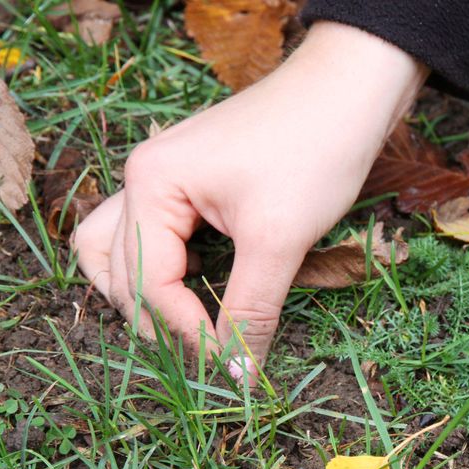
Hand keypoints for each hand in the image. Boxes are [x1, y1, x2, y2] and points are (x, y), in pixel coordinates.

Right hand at [72, 22, 426, 380]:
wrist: (350, 92)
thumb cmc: (316, 153)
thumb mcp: (280, 240)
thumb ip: (252, 310)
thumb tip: (239, 377)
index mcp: (151, 185)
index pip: (147, 282)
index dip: (184, 332)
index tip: (228, 366)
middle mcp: (145, 176)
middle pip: (117, 266)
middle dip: (154, 317)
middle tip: (201, 354)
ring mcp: (166, 174)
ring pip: (122, 246)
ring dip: (144, 291)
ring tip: (186, 325)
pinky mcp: (194, 178)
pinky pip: (157, 231)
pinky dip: (168, 265)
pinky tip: (201, 284)